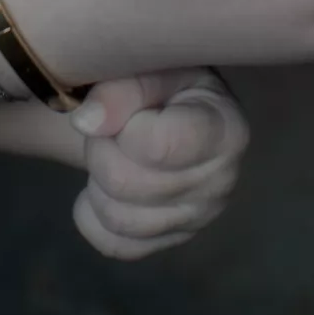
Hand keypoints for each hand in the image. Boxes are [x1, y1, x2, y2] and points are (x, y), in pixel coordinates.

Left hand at [69, 69, 248, 259]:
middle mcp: (221, 182)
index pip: (160, 146)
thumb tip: (88, 122)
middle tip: (107, 129)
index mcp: (226, 130)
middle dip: (100, 151)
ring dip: (96, 182)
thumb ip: (123, 88)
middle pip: (127, 184)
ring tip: (110, 152)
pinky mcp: (171, 241)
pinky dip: (92, 215)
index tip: (124, 107)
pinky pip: (114, 245)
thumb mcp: (154, 69)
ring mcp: (198, 218)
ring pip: (118, 219)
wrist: (176, 109)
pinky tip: (102, 186)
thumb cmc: (169, 85)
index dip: (125, 126)